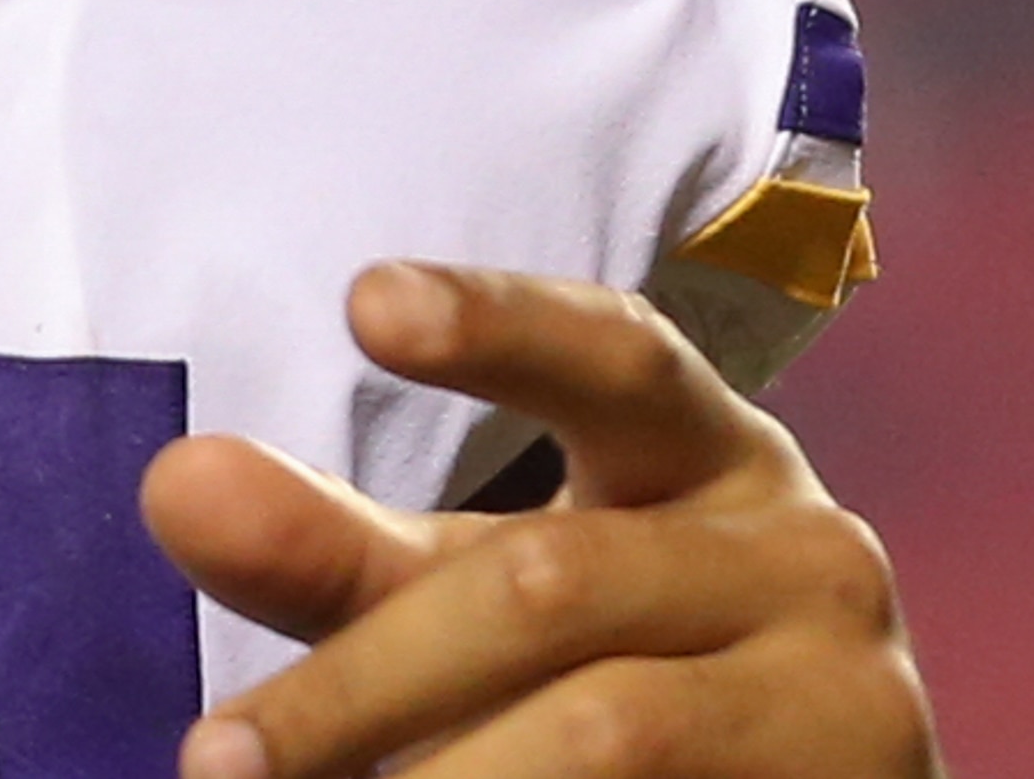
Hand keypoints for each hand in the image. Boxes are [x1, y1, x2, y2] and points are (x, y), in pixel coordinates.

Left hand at [137, 263, 934, 777]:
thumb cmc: (617, 678)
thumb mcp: (481, 605)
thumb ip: (339, 552)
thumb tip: (178, 483)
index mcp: (706, 452)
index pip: (614, 357)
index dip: (499, 324)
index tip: (368, 301)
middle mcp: (804, 548)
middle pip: (547, 581)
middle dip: (359, 683)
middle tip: (214, 762)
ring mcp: (854, 692)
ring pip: (610, 727)